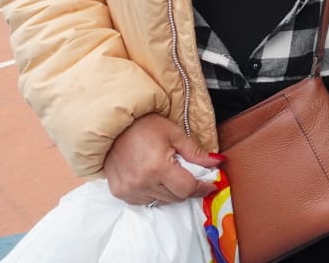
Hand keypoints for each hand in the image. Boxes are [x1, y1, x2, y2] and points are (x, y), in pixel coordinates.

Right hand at [102, 112, 220, 204]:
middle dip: (186, 186)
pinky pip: (146, 201)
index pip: (187, 189)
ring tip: (167, 171)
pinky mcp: (120, 193)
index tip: (210, 185)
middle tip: (188, 172)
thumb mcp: (174, 133)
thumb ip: (195, 152)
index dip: (202, 188)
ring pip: (162, 201)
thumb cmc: (144, 126)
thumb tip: (216, 163)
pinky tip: (153, 177)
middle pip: (176, 197)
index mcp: (158, 167)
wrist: (112, 128)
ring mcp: (130, 190)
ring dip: (170, 190)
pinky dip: (155, 193)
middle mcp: (142, 183)